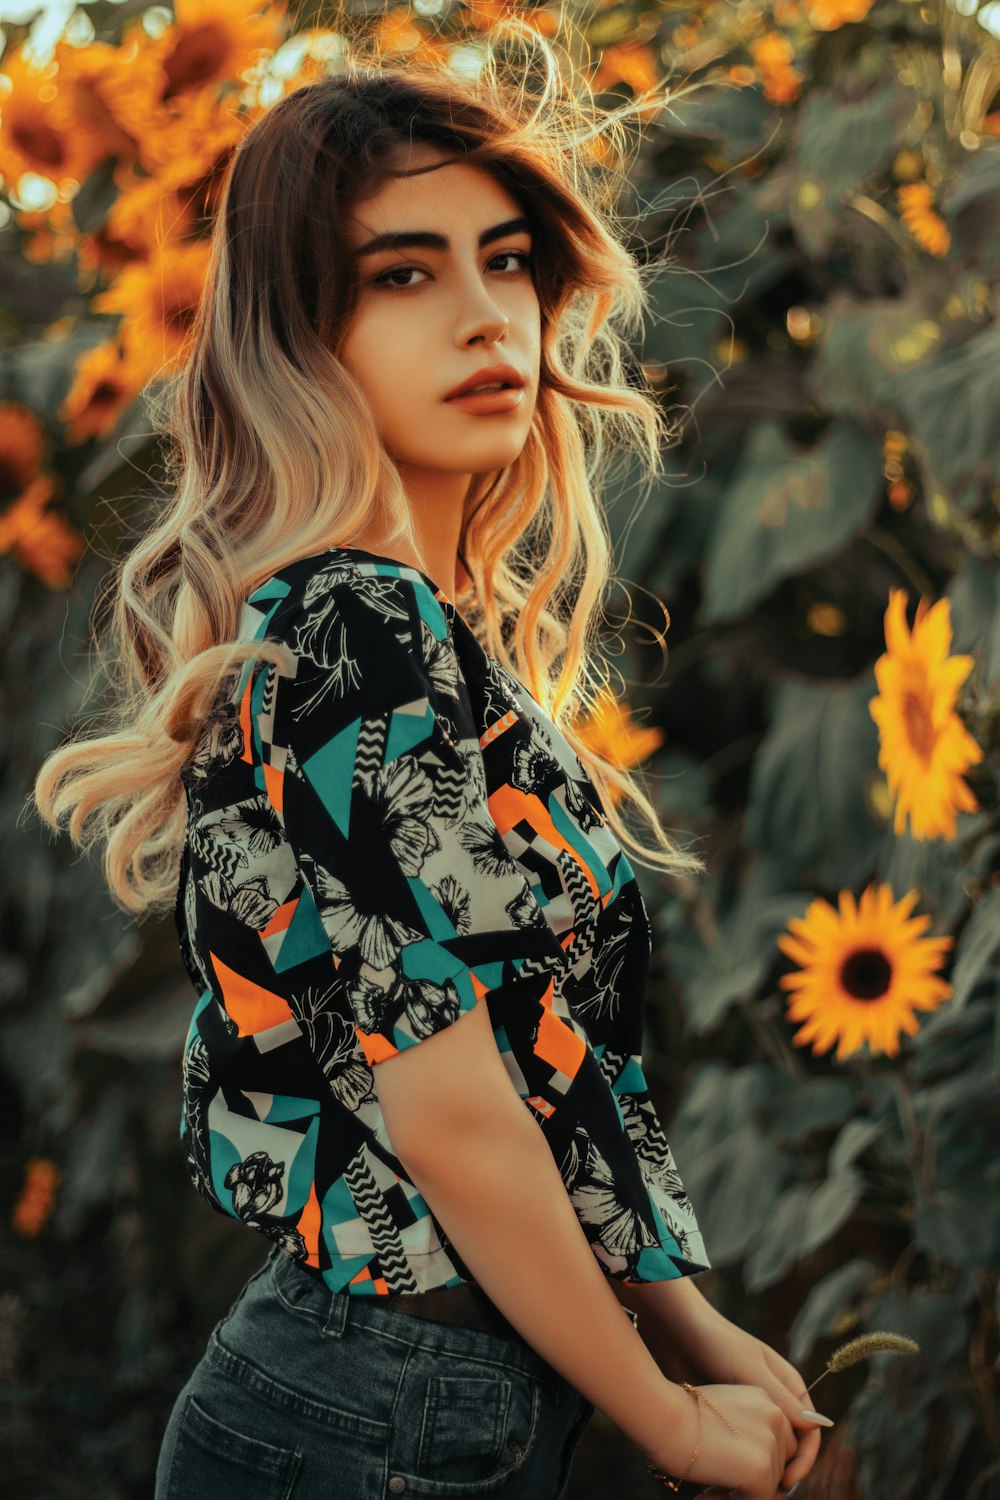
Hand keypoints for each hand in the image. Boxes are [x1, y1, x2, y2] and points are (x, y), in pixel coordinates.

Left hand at [643, 1306, 826, 1492]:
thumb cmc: (717, 1343)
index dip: (802, 1462)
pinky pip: (744, 1452)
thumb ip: (780, 1398)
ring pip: (766, 1455)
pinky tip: (725, 1478)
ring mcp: (754, 1413)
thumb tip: (816, 1427)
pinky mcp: (732, 1422)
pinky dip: (739, 1467)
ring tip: (739, 1491)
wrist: (678, 1333)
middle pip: (789, 1450)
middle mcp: (776, 1403)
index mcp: (790, 1388)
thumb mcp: (749, 1369)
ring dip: (758, 1475)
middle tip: (759, 1495)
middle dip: (779, 1474)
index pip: (809, 1435)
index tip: (785, 1482)